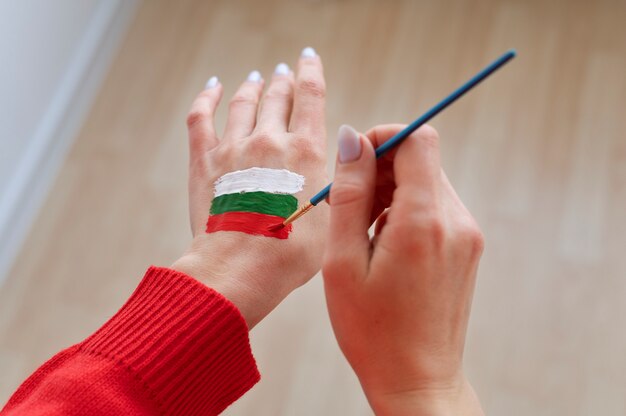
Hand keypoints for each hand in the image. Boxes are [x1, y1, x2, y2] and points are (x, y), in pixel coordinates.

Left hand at [172, 48, 328, 327]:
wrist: (242, 267)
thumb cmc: (291, 251)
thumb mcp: (331, 215)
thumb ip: (335, 182)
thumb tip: (344, 162)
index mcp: (305, 150)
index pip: (310, 95)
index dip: (310, 70)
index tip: (308, 57)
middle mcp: (269, 140)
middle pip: (276, 97)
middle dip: (283, 81)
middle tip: (284, 72)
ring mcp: (233, 148)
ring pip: (243, 103)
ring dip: (252, 87)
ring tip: (257, 77)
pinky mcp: (205, 161)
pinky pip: (201, 117)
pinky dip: (207, 97)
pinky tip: (214, 86)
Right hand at [322, 124, 484, 413]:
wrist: (417, 380)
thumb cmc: (372, 329)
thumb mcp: (343, 260)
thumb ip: (349, 193)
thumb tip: (353, 138)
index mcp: (424, 222)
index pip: (417, 140)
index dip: (382, 138)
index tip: (354, 163)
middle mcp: (456, 221)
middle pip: (422, 159)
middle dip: (381, 169)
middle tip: (351, 209)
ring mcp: (467, 235)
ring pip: (427, 182)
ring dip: (391, 192)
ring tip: (364, 234)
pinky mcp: (467, 246)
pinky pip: (435, 206)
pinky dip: (406, 210)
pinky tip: (384, 245)